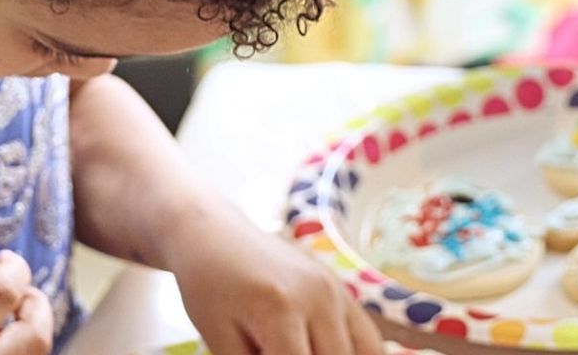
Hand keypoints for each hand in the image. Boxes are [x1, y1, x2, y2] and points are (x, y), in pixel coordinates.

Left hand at [163, 212, 381, 354]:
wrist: (214, 236)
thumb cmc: (208, 288)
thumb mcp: (219, 338)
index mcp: (281, 309)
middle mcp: (319, 297)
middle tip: (275, 353)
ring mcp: (336, 291)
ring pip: (363, 354)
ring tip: (305, 353)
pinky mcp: (342, 291)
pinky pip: (369, 339)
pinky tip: (328, 354)